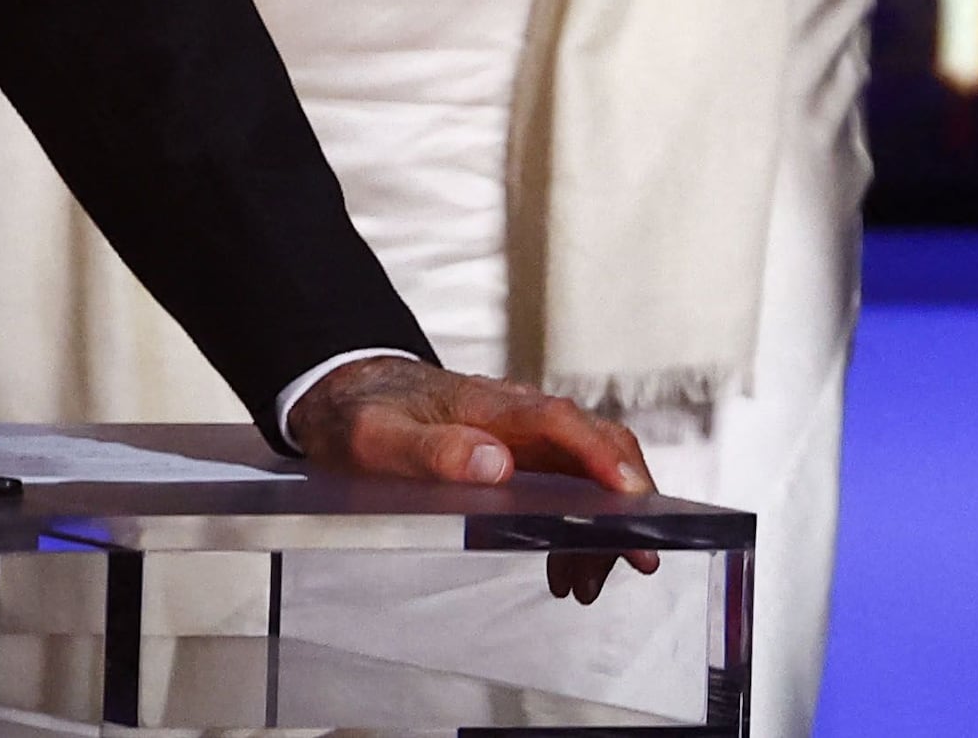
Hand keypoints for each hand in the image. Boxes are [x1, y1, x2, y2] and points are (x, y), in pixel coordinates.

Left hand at [288, 356, 658, 602]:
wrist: (342, 394)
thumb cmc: (358, 412)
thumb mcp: (373, 436)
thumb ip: (428, 450)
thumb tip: (495, 463)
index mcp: (483, 403)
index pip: (557, 420)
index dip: (599, 455)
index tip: (631, 496)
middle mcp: (514, 415)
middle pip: (593, 446)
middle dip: (624, 501)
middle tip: (635, 557)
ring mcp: (520, 436)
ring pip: (587, 475)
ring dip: (599, 529)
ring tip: (585, 583)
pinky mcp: (518, 458)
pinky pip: (566, 490)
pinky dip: (576, 532)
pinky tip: (566, 569)